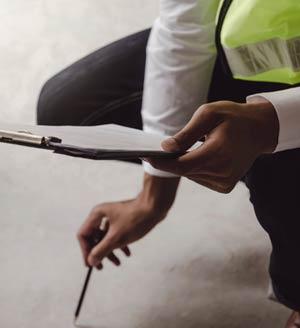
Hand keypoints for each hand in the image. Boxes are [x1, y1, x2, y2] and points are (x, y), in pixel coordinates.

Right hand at [77, 174, 179, 267]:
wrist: (155, 206)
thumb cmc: (135, 219)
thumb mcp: (116, 238)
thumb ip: (101, 250)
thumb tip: (91, 261)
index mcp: (96, 215)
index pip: (83, 235)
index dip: (85, 251)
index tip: (91, 264)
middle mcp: (102, 214)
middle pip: (94, 237)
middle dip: (99, 252)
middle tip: (102, 267)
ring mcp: (113, 216)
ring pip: (106, 236)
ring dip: (110, 250)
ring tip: (118, 263)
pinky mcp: (123, 218)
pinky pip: (116, 233)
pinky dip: (119, 244)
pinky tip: (127, 253)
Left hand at [147, 100, 278, 192]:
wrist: (259, 130)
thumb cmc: (233, 117)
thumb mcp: (208, 114)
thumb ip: (186, 133)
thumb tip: (165, 147)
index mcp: (218, 152)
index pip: (181, 165)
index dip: (162, 163)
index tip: (145, 157)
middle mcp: (222, 171)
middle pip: (184, 170)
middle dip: (170, 161)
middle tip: (158, 150)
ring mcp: (225, 181)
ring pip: (191, 175)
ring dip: (184, 164)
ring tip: (186, 149)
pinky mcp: (225, 186)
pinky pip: (200, 178)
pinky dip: (195, 168)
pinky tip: (201, 156)